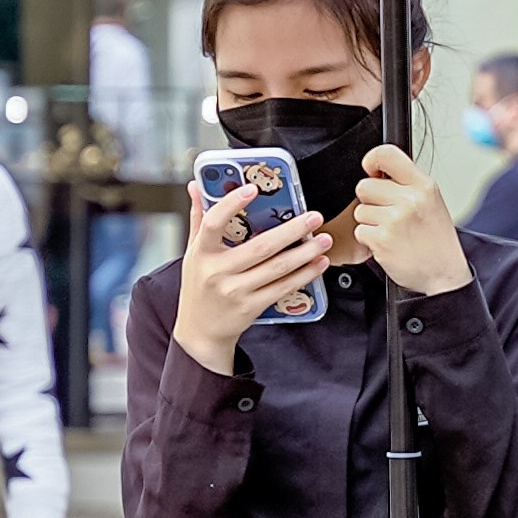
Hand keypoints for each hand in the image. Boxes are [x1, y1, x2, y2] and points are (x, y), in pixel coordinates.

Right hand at [166, 170, 331, 375]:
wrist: (199, 331)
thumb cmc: (199, 285)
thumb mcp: (193, 253)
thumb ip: (200, 219)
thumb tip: (197, 186)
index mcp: (202, 253)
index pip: (213, 223)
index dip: (231, 204)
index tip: (252, 189)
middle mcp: (217, 272)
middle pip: (260, 246)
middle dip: (292, 230)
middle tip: (314, 216)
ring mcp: (235, 291)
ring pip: (277, 268)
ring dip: (305, 253)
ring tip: (324, 239)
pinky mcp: (251, 307)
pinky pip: (283, 288)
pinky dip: (304, 275)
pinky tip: (318, 263)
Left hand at [343, 144, 470, 297]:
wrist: (445, 273)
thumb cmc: (437, 239)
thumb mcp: (432, 201)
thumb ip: (407, 183)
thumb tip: (377, 169)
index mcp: (424, 186)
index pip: (387, 154)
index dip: (372, 160)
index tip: (372, 169)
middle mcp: (410, 199)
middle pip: (365, 185)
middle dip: (370, 200)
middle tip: (388, 213)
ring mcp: (395, 220)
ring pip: (360, 210)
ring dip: (370, 222)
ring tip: (392, 231)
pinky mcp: (382, 239)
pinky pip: (360, 231)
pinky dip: (369, 240)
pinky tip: (388, 243)